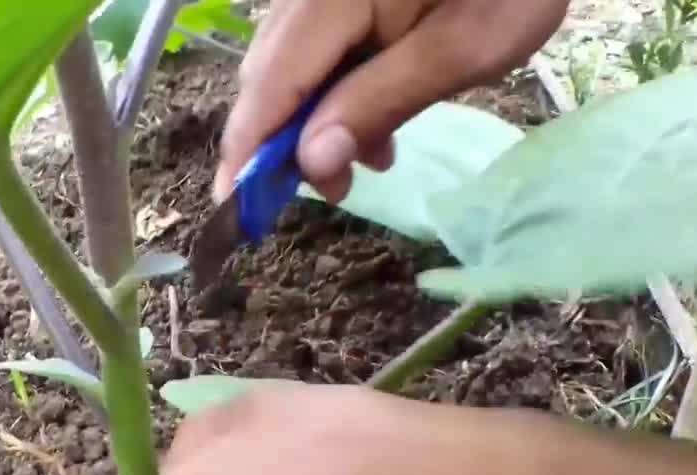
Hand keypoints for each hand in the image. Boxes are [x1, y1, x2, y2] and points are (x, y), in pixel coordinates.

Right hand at [214, 0, 569, 203]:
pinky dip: (333, 87)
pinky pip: (315, 44)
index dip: (247, 150)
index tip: (235, 208)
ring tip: (369, 157)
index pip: (269, 85)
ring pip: (288, 63)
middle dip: (284, 141)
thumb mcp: (461, 50)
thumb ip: (378, 104)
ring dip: (313, 118)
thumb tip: (311, 164)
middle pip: (268, 74)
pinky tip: (375, 114)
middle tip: (332, 190)